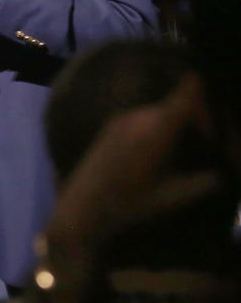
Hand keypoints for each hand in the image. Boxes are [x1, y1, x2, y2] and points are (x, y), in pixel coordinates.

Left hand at [49, 74, 218, 252]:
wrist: (83, 206)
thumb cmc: (129, 203)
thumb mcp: (171, 197)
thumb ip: (200, 183)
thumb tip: (219, 177)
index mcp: (155, 129)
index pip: (184, 96)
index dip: (202, 101)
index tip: (209, 128)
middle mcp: (137, 117)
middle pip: (173, 104)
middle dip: (191, 119)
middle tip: (201, 144)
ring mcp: (120, 119)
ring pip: (157, 111)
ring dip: (171, 123)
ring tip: (176, 152)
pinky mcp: (109, 125)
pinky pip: (140, 117)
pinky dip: (154, 127)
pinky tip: (153, 153)